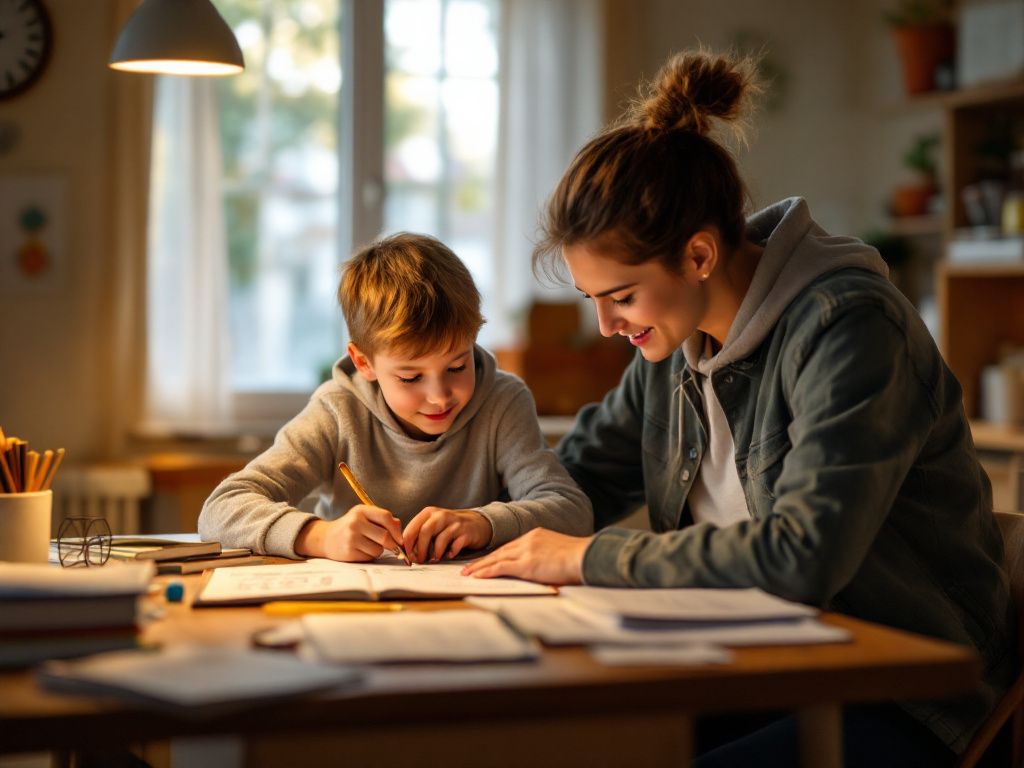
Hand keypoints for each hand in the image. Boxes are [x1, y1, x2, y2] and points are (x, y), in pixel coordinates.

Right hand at [295, 505, 404, 561]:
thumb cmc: (350, 527)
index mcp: (361, 510)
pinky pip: (369, 557)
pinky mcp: (348, 551)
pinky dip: (369, 556)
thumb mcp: (364, 517)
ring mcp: (351, 537)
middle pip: (384, 536)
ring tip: (369, 546)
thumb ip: (382, 520)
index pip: (385, 516)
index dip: (396, 529)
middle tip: (394, 547)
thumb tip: (399, 529)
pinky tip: (361, 551)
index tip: (400, 538)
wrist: (326, 538)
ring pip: (378, 549)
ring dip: (379, 550)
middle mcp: (355, 522)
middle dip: (392, 544)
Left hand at [403, 507, 491, 562]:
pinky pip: (455, 546)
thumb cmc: (448, 527)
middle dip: (420, 550)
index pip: (412, 528)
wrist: (475, 523)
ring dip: (435, 554)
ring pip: (440, 540)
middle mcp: (441, 515)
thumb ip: (419, 534)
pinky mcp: (466, 532)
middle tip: (420, 560)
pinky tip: (448, 555)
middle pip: (425, 532)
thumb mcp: (432, 525)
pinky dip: (450, 553)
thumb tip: (407, 551)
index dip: (408, 545)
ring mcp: (455, 523)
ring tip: (434, 559)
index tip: (408, 555)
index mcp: (429, 513)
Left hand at [460, 528, 590, 584]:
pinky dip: (486, 572)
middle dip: (482, 560)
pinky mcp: (527, 564)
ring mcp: (526, 551)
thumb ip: (546, 556)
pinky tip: (476, 577)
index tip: (485, 561)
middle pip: (499, 551)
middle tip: (468, 568)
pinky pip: (501, 568)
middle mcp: (528, 540)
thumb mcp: (559, 552)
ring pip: (496, 558)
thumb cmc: (579, 558)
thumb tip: (542, 566)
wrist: (587, 556)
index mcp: (536, 535)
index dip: (496, 555)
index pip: (511, 546)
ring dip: (479, 567)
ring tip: (466, 574)